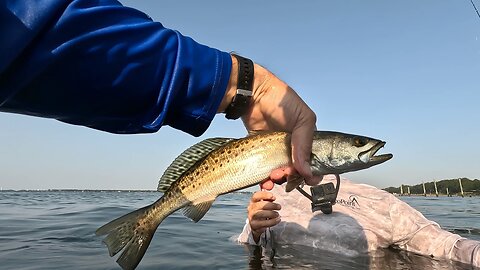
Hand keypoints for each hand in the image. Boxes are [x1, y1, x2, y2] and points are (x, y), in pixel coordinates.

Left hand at [219, 55, 317, 186]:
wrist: (254, 95)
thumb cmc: (282, 102)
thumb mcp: (302, 120)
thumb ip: (305, 145)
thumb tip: (307, 172)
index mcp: (306, 140)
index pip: (313, 162)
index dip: (312, 173)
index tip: (308, 180)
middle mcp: (292, 148)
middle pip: (295, 172)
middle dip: (291, 177)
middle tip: (284, 174)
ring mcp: (275, 151)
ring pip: (280, 174)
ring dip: (278, 179)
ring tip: (273, 176)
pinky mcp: (259, 153)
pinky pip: (264, 171)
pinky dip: (265, 179)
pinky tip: (264, 181)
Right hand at [247, 190, 281, 242]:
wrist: (257, 224)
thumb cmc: (262, 211)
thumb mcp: (265, 203)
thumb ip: (269, 198)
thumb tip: (273, 195)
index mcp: (253, 201)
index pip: (256, 196)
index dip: (264, 195)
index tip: (272, 196)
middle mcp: (251, 208)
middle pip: (259, 205)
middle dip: (271, 205)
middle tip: (279, 207)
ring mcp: (252, 217)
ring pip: (261, 214)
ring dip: (271, 213)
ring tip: (277, 214)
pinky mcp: (254, 225)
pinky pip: (264, 223)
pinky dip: (272, 221)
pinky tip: (277, 219)